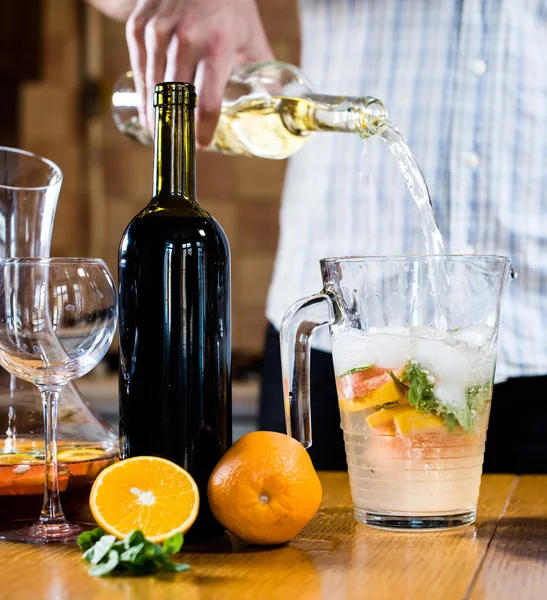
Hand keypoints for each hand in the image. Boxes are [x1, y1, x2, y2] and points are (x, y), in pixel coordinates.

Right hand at [126, 0, 273, 146]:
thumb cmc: (229, 6)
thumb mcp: (250, 36)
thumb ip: (264, 70)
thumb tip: (280, 100)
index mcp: (217, 47)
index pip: (206, 102)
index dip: (202, 129)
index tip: (201, 145)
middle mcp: (185, 41)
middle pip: (176, 101)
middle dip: (177, 129)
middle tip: (180, 148)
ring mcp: (158, 33)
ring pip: (154, 90)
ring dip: (156, 118)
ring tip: (162, 138)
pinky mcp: (139, 28)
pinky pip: (140, 71)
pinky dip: (144, 96)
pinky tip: (148, 114)